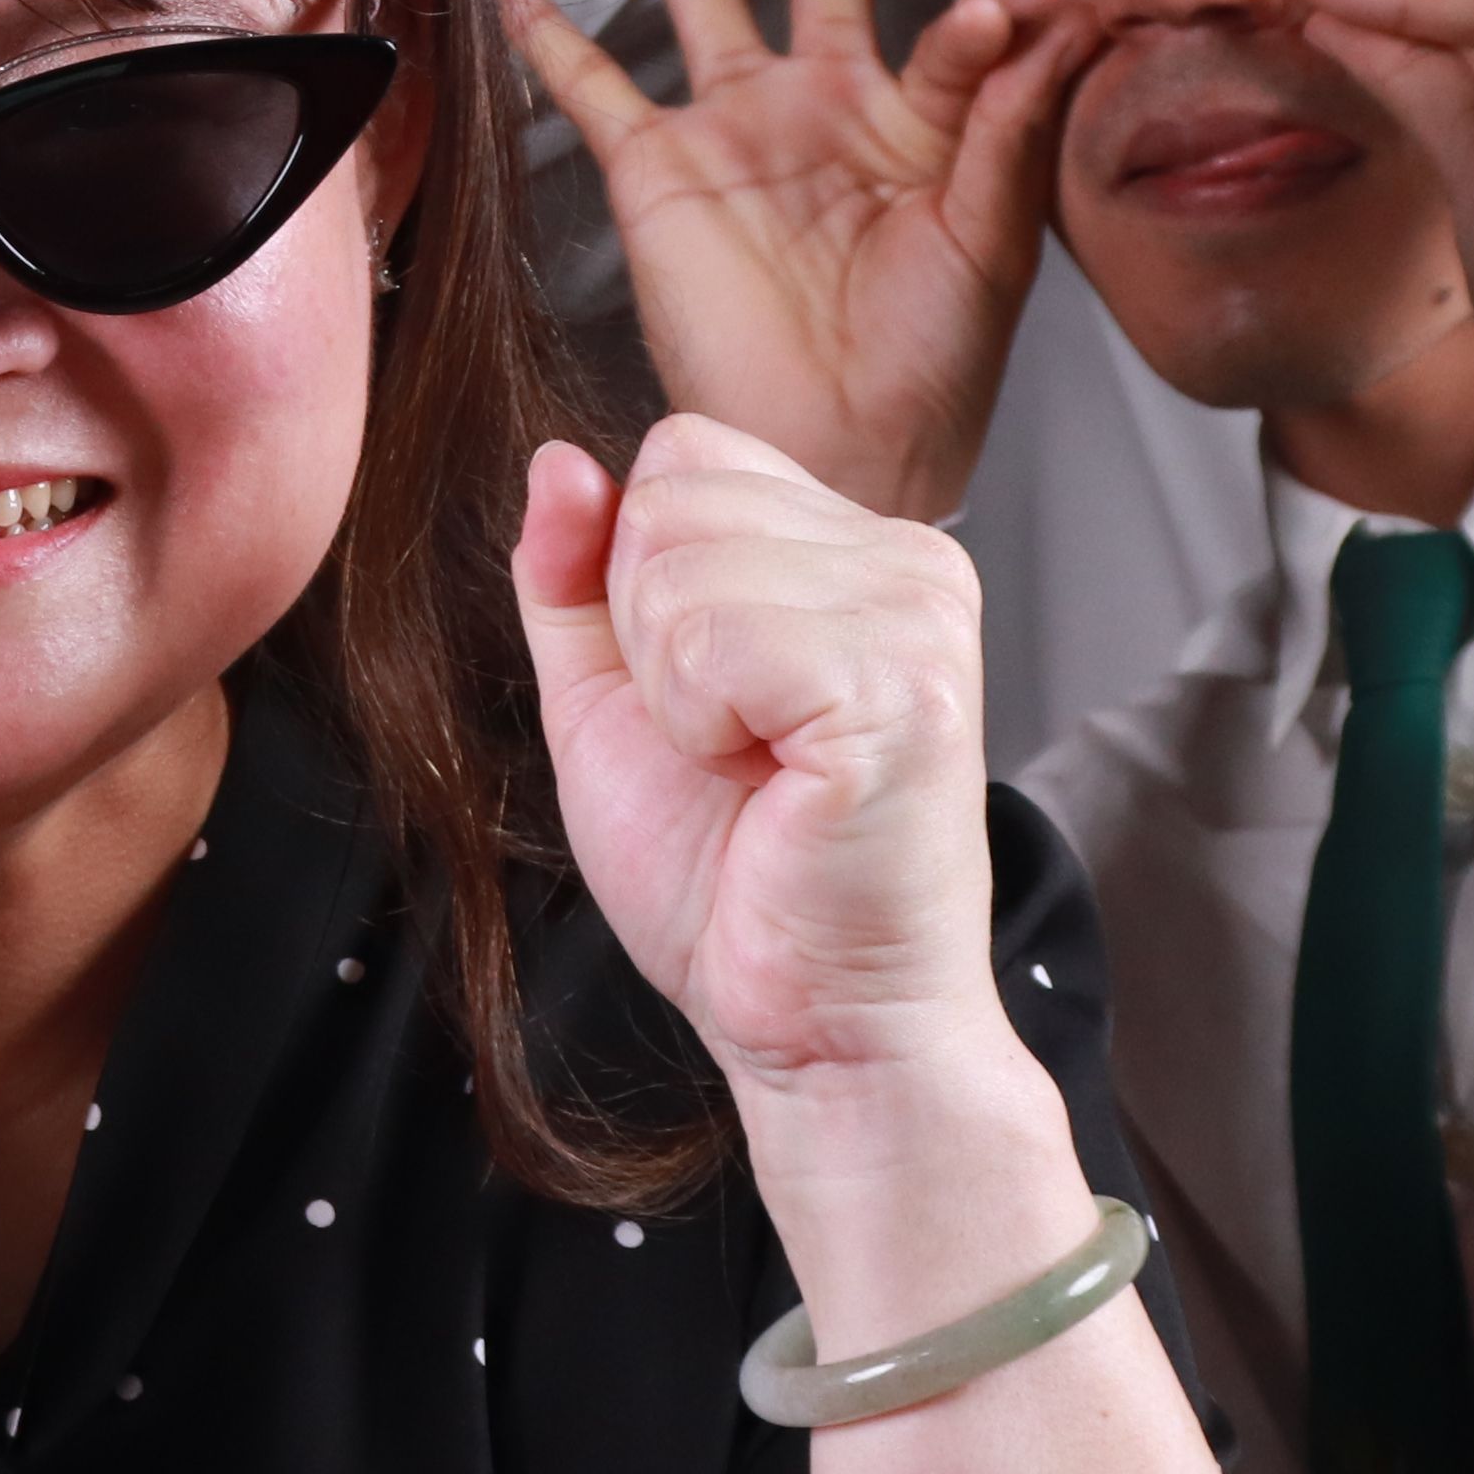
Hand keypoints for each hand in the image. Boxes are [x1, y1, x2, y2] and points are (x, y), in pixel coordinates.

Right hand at [503, 0, 1093, 514]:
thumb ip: (1007, 120)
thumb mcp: (992, 240)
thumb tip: (1026, 5)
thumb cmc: (930, 369)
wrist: (836, 461)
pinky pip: (590, 84)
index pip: (948, 15)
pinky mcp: (655, 172)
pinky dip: (548, 30)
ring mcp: (733, 130)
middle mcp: (821, 102)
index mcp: (917, 116)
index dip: (979, 8)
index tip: (1007, 7)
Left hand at [518, 417, 1039, 1122]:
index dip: (639, 581)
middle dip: (647, 634)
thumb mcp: (612, 700)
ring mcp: (917, 614)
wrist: (814, 1023)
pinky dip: (699, 728)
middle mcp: (910, 556)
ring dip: (673, 693)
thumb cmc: (729, 877)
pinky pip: (709, 643)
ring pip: (674, 564)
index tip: (707, 698)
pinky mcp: (901, 688)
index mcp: (856, 543)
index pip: (684, 450)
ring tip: (755, 768)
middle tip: (732, 746)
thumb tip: (557, 461)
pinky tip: (772, 784)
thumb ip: (575, 576)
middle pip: (670, 492)